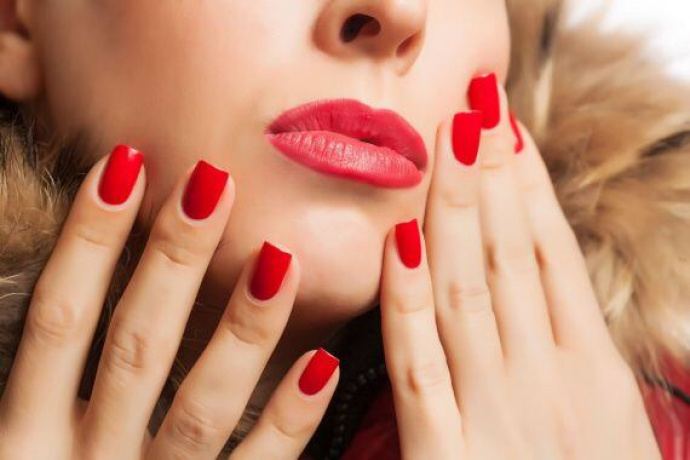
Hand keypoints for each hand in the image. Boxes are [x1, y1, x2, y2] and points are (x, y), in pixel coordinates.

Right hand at [0, 147, 338, 458]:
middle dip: (171, 262)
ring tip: (279, 256)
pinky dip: (288, 420)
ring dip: (240, 329)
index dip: (86, 241)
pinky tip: (326, 363)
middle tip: (213, 181)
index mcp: (21, 436)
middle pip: (134, 345)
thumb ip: (46, 374)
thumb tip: (67, 291)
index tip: (126, 166)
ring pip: (199, 406)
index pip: (58, 319)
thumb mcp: (21, 441)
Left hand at [379, 74, 660, 458]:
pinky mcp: (447, 453)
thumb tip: (543, 299)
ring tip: (450, 143)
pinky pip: (423, 364)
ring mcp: (500, 412)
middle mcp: (549, 380)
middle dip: (495, 179)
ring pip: (471, 290)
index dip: (531, 190)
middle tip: (476, 107)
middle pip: (514, 258)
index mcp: (591, 373)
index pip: (551, 257)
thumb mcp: (605, 429)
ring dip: (461, 213)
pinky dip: (410, 303)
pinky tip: (402, 243)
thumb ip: (565, 360)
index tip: (509, 134)